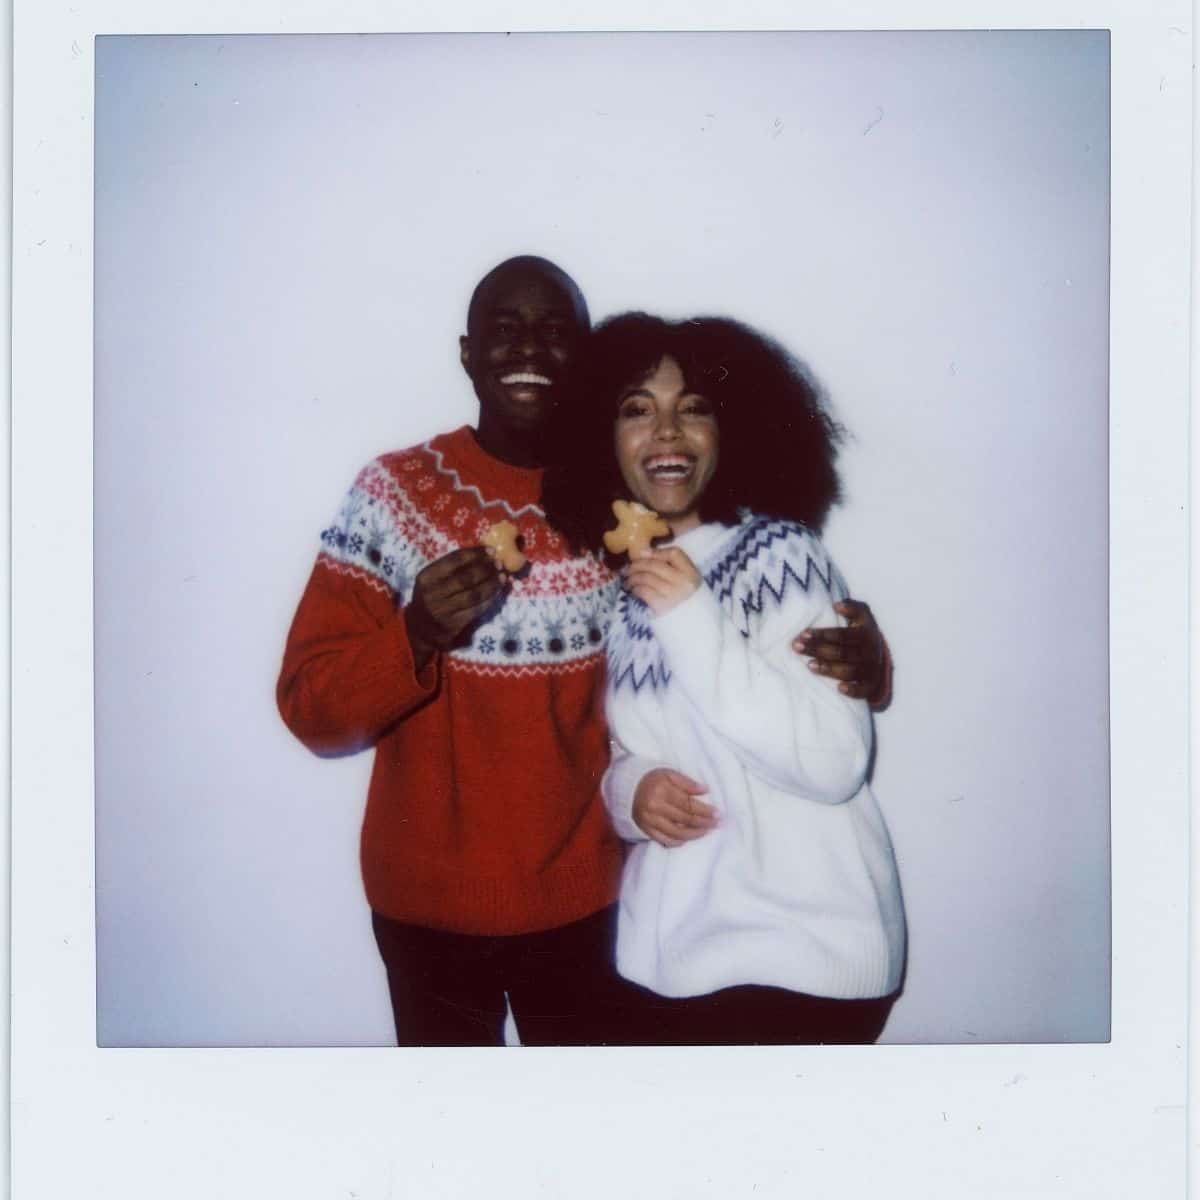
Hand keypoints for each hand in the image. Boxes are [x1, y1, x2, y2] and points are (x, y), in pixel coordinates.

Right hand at [405, 547, 505, 668]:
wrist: (421, 629)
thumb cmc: (431, 597)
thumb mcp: (432, 581)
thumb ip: (451, 568)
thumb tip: (483, 554)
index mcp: (426, 577)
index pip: (453, 561)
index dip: (474, 554)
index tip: (490, 550)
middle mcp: (432, 593)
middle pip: (465, 578)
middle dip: (486, 569)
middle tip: (499, 563)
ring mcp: (442, 610)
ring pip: (473, 594)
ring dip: (491, 584)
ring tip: (502, 577)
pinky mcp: (453, 624)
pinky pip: (476, 609)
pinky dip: (489, 599)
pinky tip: (497, 592)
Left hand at [622, 546, 700, 616]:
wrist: (691, 626)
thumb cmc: (684, 601)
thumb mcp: (685, 581)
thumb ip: (671, 566)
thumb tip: (643, 552)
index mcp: (691, 573)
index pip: (675, 553)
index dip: (658, 552)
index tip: (644, 554)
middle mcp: (683, 581)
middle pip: (655, 565)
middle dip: (638, 565)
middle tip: (628, 568)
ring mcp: (672, 594)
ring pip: (646, 577)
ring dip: (633, 577)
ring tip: (628, 580)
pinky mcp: (661, 606)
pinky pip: (643, 591)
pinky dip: (635, 589)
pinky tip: (633, 590)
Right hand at [633, 768, 717, 847]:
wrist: (628, 788)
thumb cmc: (652, 779)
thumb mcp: (669, 774)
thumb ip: (687, 782)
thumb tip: (705, 790)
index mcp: (662, 790)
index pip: (688, 804)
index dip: (705, 810)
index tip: (718, 813)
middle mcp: (655, 807)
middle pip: (685, 819)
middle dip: (704, 823)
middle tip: (717, 824)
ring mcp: (650, 820)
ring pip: (677, 832)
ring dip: (695, 834)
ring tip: (707, 832)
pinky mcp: (646, 830)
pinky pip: (665, 840)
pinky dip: (678, 841)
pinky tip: (688, 838)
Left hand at [792, 599, 889, 703]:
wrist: (878, 654)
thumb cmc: (860, 632)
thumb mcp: (861, 616)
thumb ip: (852, 607)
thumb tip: (837, 605)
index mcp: (866, 632)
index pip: (842, 634)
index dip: (823, 634)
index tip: (803, 633)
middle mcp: (870, 651)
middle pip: (842, 652)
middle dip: (818, 649)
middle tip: (797, 647)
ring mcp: (871, 668)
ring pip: (849, 670)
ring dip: (829, 668)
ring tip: (810, 665)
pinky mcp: (871, 684)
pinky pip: (864, 690)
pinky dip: (854, 690)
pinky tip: (839, 688)